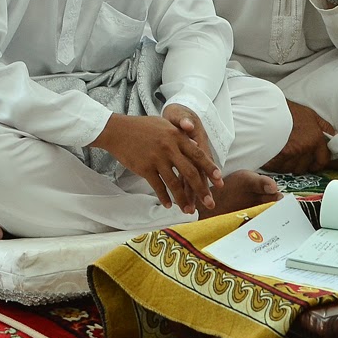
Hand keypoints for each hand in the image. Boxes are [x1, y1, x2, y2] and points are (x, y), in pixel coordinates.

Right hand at [90, 113, 222, 213]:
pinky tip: (168, 205)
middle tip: (210, 203)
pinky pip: (157, 186)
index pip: (198, 155)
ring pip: (174, 183)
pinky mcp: (145, 168)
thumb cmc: (143, 127)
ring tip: (189, 210)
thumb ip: (181, 136)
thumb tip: (197, 146)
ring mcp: (157, 159)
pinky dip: (164, 197)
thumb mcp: (165, 126)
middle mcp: (169, 148)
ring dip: (183, 199)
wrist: (118, 131)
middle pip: (190, 172)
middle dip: (202, 190)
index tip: (219, 180)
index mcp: (176, 137)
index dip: (209, 168)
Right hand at [264, 100, 335, 173]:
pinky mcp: (277, 156)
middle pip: (304, 167)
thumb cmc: (289, 110)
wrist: (268, 109)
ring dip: (287, 165)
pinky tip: (273, 156)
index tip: (313, 164)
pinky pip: (278, 168)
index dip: (317, 164)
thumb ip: (324, 127)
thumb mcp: (311, 115)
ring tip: (281, 155)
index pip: (322, 161)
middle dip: (300, 164)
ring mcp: (290, 153)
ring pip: (290, 169)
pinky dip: (275, 164)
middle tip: (293, 156)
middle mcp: (305, 148)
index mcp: (316, 139)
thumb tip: (335, 137)